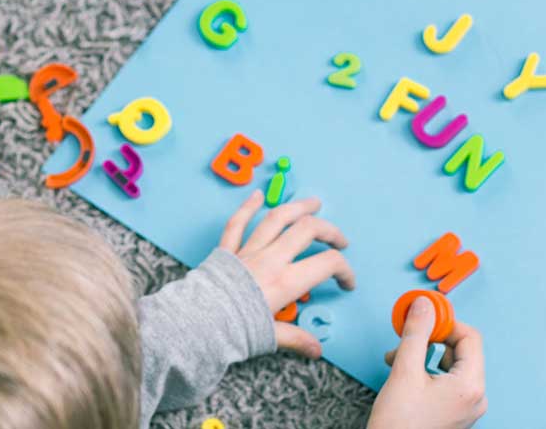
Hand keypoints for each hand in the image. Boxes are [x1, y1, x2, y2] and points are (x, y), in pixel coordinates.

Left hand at [219, 190, 355, 357]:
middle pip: (306, 230)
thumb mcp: (271, 336)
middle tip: (339, 239)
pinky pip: (237, 223)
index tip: (347, 282)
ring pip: (276, 219)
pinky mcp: (227, 250)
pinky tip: (257, 195)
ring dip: (297, 207)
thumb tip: (316, 349)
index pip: (327, 264)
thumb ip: (296, 338)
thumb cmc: (235, 329)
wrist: (198, 321)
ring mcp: (248, 251)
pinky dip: (248, 207)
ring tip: (313, 203)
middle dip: (328, 230)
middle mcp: (270, 259)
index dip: (344, 270)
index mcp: (285, 281)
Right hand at [368, 296, 486, 427]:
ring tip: (397, 360)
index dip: (446, 323)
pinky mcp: (455, 412)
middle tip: (405, 339)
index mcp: (470, 385)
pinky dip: (426, 371)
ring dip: (424, 355)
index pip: (470, 337)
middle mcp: (475, 396)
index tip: (422, 317)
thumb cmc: (400, 421)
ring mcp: (466, 406)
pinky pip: (447, 381)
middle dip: (430, 340)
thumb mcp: (405, 370)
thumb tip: (424, 305)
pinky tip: (404, 374)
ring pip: (451, 365)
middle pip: (460, 351)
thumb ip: (416, 333)